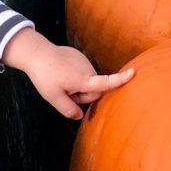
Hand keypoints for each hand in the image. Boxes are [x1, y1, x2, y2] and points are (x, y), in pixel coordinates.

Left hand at [4, 29, 132, 118]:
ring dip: (78, 86)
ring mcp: (84, 61)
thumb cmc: (44, 76)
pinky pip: (83, 73)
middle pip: (94, 90)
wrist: (36, 53)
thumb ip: (68, 109)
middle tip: (64, 93)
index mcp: (83, 79)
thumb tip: (80, 116)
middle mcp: (87, 69)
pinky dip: (75, 77)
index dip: (120, 80)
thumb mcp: (53, 97)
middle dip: (82, 95)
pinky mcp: (79, 57)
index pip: (105, 82)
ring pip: (88, 82)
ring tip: (61, 82)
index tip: (134, 73)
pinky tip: (61, 73)